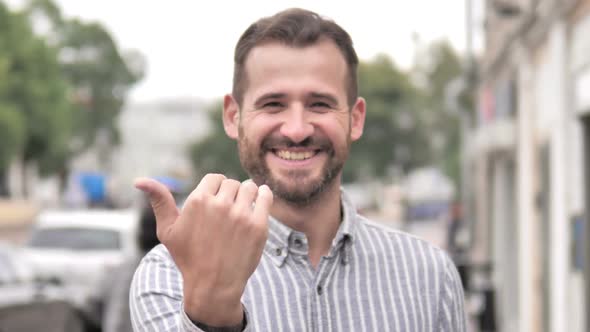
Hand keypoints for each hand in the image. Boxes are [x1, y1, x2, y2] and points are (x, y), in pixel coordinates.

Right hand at [134, 174, 272, 325]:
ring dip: (247, 194)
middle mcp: (220, 205)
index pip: (215, 178)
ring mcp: (241, 215)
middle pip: (232, 183)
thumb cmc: (188, 257)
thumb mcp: (169, 230)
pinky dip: (264, 195)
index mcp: (198, 201)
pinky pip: (266, 197)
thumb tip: (138, 180)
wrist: (213, 286)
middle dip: (230, 193)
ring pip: (249, 187)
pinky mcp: (258, 225)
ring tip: (243, 207)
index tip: (216, 201)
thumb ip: (159, 201)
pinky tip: (261, 198)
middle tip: (228, 210)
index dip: (216, 188)